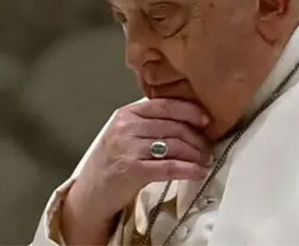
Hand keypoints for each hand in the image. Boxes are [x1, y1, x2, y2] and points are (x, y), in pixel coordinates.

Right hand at [60, 99, 211, 244]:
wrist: (90, 193)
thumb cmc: (112, 163)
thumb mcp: (125, 134)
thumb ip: (149, 123)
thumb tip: (188, 122)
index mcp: (127, 113)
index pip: (165, 105)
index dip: (190, 111)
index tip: (206, 120)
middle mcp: (126, 127)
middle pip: (174, 126)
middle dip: (197, 138)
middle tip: (208, 149)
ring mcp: (129, 148)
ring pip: (175, 145)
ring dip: (196, 155)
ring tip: (204, 161)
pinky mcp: (133, 170)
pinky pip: (170, 166)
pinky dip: (189, 170)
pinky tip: (198, 173)